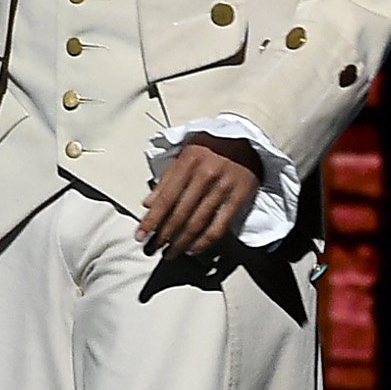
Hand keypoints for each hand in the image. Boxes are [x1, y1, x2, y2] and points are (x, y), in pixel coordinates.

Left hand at [137, 134, 259, 255]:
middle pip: (179, 213)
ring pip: (197, 222)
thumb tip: (147, 203)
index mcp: (188, 161)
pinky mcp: (240, 197)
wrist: (250, 136)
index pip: (166, 197)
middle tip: (152, 250)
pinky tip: (193, 249)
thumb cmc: (213, 144)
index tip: (140, 236)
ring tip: (170, 253)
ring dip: (181, 242)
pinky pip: (219, 226)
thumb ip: (167, 178)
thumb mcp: (186, 152)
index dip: (152, 220)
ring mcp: (224, 187)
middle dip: (163, 236)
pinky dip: (205, 241)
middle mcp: (205, 174)